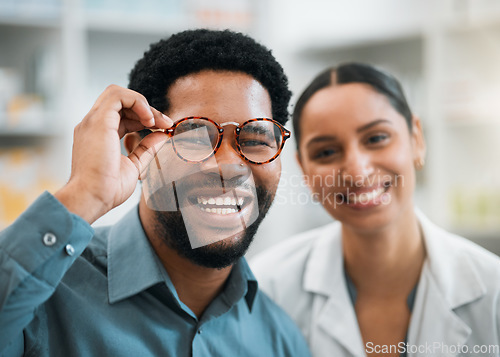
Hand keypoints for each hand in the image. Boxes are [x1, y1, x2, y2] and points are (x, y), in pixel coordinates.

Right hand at [55, 85, 172, 223]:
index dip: (144, 118)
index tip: (163, 130)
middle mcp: (93, 125)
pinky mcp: (98, 120)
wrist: (91, 198)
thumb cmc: (108, 189)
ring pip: (117, 94)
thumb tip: (162, 136)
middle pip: (121, 102)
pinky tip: (149, 120)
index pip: (122, 116)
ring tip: (155, 122)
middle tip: (165, 124)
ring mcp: (93, 121)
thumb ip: (146, 149)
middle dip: (147, 109)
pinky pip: (118, 95)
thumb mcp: (134, 165)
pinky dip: (137, 102)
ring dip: (142, 104)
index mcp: (98, 135)